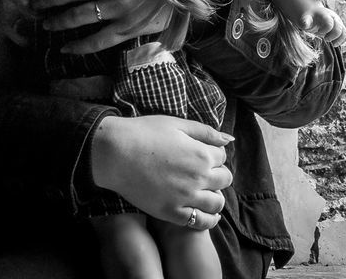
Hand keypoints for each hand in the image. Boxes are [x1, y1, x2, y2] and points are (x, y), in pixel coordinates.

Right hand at [91, 115, 233, 228]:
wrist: (116, 154)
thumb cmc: (145, 133)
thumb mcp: (178, 124)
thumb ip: (206, 132)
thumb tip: (229, 139)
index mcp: (202, 154)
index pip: (222, 156)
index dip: (214, 153)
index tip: (202, 153)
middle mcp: (199, 177)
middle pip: (224, 179)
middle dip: (218, 173)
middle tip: (204, 171)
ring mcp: (186, 197)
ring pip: (217, 202)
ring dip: (216, 196)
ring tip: (206, 191)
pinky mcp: (172, 212)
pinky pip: (200, 222)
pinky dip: (208, 219)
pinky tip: (206, 213)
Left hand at [301, 5, 345, 44]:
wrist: (315, 14)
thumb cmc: (309, 18)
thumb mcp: (305, 19)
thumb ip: (305, 22)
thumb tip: (305, 24)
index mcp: (325, 15)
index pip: (329, 23)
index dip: (324, 31)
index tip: (318, 33)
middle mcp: (334, 17)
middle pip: (339, 29)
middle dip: (332, 36)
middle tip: (325, 39)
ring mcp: (338, 22)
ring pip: (344, 32)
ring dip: (338, 40)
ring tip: (332, 43)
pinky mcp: (340, 27)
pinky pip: (345, 35)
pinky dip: (342, 41)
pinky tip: (334, 43)